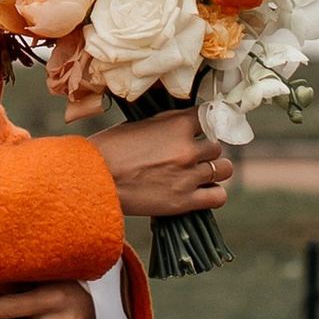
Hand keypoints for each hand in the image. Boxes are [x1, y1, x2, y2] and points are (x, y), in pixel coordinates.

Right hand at [90, 106, 232, 218]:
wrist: (94, 179)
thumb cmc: (110, 148)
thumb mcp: (140, 124)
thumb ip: (167, 125)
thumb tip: (184, 125)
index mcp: (177, 124)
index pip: (209, 117)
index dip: (204, 124)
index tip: (200, 129)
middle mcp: (188, 148)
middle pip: (217, 146)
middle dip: (206, 150)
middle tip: (192, 155)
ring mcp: (188, 176)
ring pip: (224, 169)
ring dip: (214, 170)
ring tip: (200, 173)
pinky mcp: (184, 201)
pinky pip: (218, 196)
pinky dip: (213, 193)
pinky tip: (201, 191)